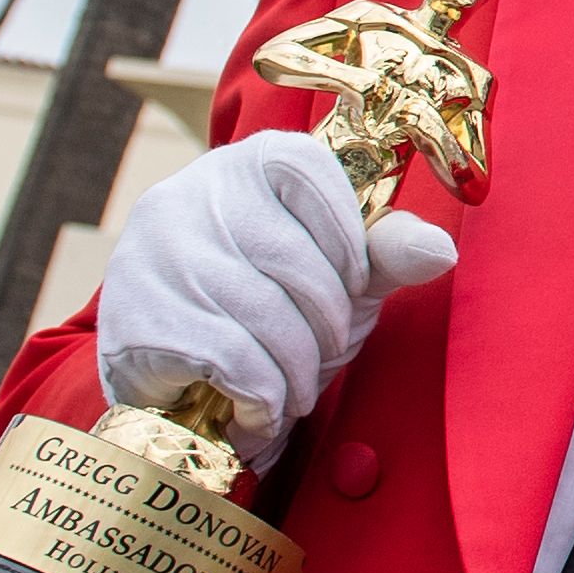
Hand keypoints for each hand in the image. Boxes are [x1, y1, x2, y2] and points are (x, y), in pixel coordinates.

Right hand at [92, 132, 457, 468]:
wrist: (176, 378)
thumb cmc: (270, 311)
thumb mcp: (339, 274)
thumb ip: (387, 254)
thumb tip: (441, 250)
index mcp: (247, 163)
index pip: (313, 173)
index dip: (348, 244)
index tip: (352, 290)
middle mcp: (190, 194)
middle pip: (293, 260)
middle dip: (328, 327)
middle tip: (325, 358)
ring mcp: (154, 254)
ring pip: (263, 316)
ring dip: (297, 372)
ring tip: (294, 390)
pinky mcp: (132, 319)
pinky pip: (227, 358)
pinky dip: (260, 397)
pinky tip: (257, 409)